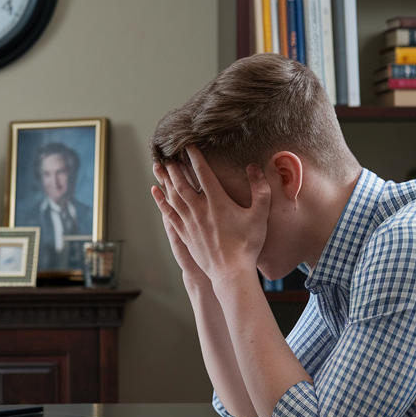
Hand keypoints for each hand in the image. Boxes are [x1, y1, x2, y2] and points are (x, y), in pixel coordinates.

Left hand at [151, 145, 270, 284]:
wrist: (231, 272)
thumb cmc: (247, 244)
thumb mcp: (259, 215)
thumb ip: (260, 189)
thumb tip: (253, 167)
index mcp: (217, 201)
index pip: (203, 173)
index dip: (195, 157)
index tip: (188, 144)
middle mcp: (199, 209)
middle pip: (182, 182)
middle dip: (174, 166)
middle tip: (166, 152)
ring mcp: (190, 222)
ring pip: (173, 196)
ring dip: (164, 179)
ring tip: (157, 166)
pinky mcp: (184, 234)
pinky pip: (169, 213)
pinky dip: (161, 201)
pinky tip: (156, 192)